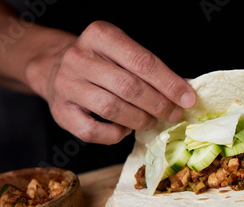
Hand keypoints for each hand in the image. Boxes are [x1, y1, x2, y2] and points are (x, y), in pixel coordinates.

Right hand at [28, 21, 196, 144]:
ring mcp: (66, 84)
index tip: (189, 99)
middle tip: (174, 115)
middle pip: (129, 87)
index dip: (170, 84)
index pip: (143, 62)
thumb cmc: (101, 64)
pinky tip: (125, 129)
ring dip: (140, 120)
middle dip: (159, 105)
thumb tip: (186, 91)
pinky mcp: (60, 111)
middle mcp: (79, 57)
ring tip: (152, 122)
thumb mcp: (125, 55)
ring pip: (112, 108)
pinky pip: (92, 131)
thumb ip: (153, 71)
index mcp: (100, 35)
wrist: (55, 69)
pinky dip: (115, 134)